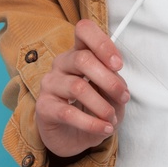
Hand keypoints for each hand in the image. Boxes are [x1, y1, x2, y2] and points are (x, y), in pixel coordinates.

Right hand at [35, 18, 129, 159]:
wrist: (72, 136)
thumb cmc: (92, 108)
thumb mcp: (110, 94)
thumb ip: (114, 82)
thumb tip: (118, 83)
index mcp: (79, 52)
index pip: (84, 30)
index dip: (102, 43)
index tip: (118, 64)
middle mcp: (62, 63)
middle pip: (83, 59)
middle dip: (109, 80)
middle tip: (123, 97)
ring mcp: (50, 84)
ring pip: (77, 87)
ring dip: (102, 106)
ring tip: (112, 119)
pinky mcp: (44, 107)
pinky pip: (68, 113)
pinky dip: (91, 123)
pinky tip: (104, 128)